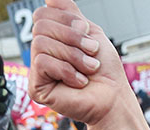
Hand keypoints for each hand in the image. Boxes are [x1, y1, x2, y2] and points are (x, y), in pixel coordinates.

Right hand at [30, 0, 128, 125]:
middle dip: (72, 38)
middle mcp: (41, 53)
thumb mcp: (89, 32)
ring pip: (41, 43)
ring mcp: (37, 71)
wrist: (112, 98)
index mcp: (52, 39)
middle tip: (92, 52)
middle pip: (40, 26)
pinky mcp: (36, 88)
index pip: (43, 14)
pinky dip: (67, 70)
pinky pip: (42, 62)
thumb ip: (68, 13)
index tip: (87, 32)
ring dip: (72, 55)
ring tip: (89, 68)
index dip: (67, 19)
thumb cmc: (104, 71)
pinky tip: (80, 81)